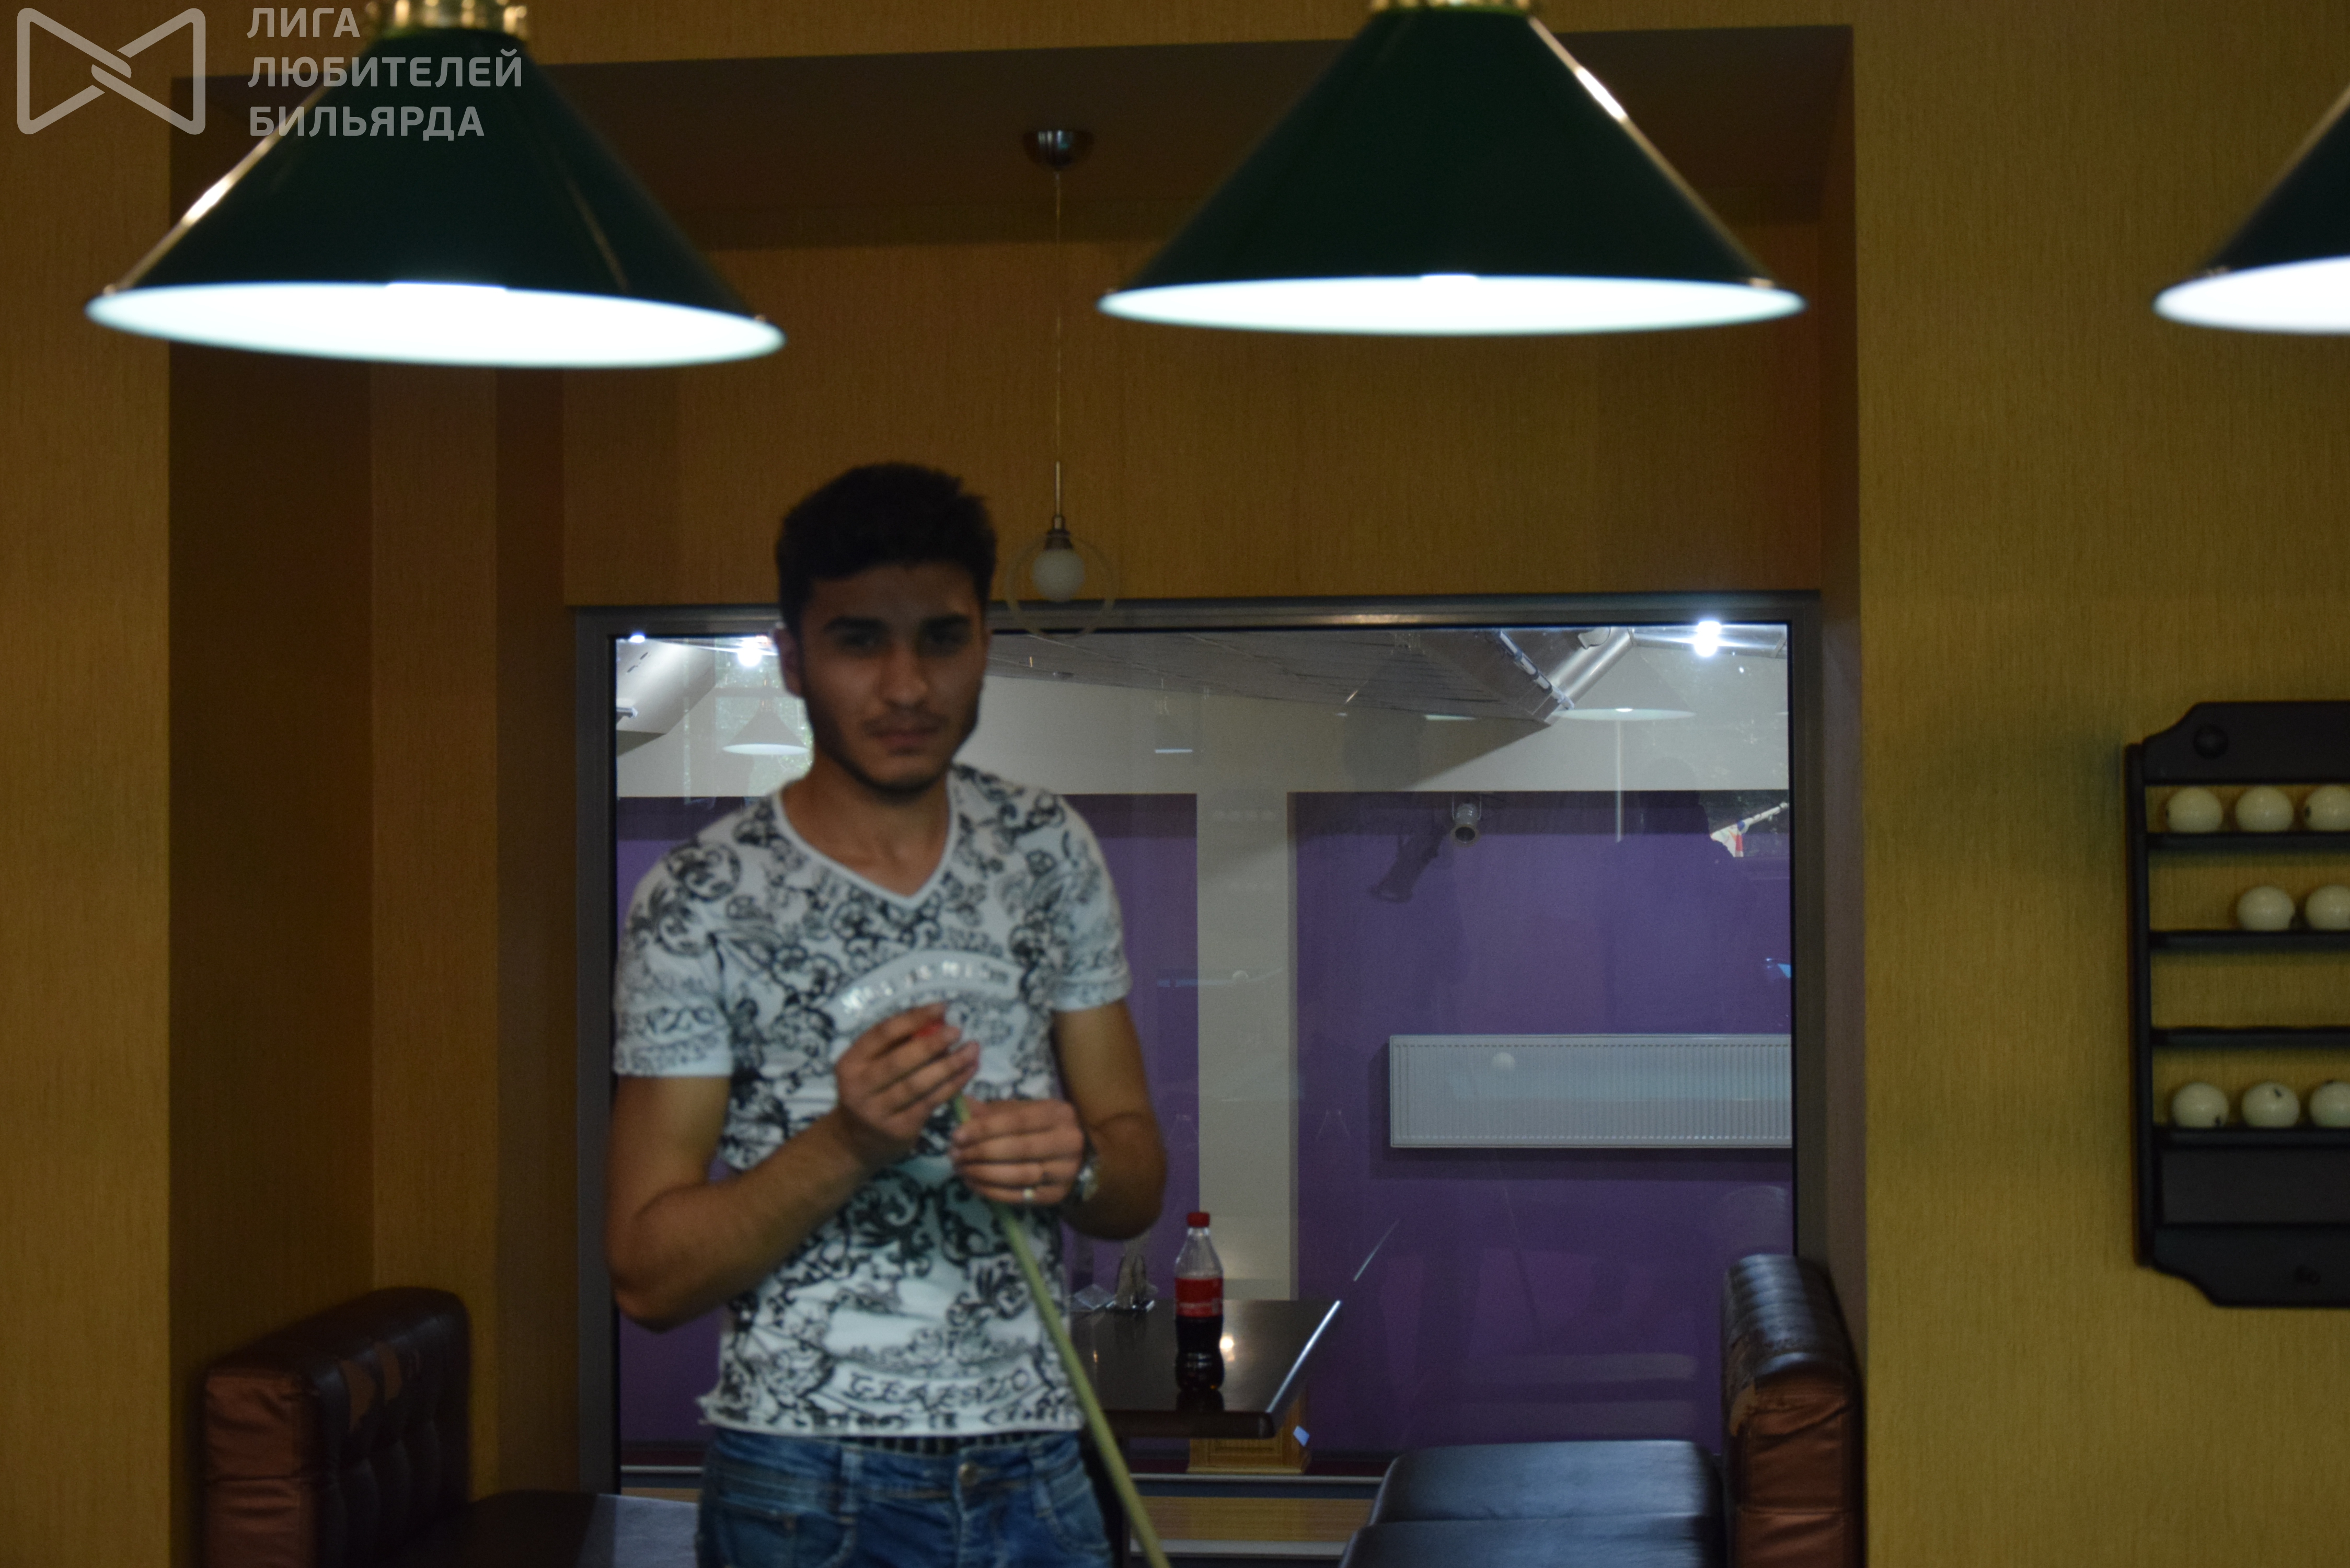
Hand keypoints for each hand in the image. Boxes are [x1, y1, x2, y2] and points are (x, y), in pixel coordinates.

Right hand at [827, 1003, 979, 1170]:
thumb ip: (897, 1045)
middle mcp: (859, 1088)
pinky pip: (930, 1102)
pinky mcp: (899, 1130)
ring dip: (949, 1065)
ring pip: (918, 1084)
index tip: (941, 1007)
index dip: (913, 1018)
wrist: (856, 1141)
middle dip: (932, 1043)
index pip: (882, 1034)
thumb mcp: (870, 1066)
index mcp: (850, 1062)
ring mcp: (878, 1112)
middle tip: (957, 1031)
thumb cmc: (871, 1092)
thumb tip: (938, 1020)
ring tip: (972, 1049)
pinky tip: (969, 1071)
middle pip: (900, 1061)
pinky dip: (953, 1085)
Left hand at [951, 1097, 1085, 1205]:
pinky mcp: (1057, 1195)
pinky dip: (993, 1191)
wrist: (1070, 1155)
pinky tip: (974, 1184)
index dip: (985, 1129)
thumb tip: (963, 1105)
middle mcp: (1069, 1141)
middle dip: (981, 1153)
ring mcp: (1066, 1171)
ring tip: (961, 1169)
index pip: (1018, 1121)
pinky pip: (1020, 1196)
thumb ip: (992, 1111)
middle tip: (955, 1155)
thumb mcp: (1019, 1112)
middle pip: (1019, 1149)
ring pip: (1020, 1175)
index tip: (956, 1136)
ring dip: (984, 1174)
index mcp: (1059, 1114)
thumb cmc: (1038, 1129)